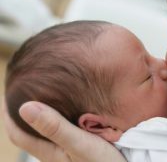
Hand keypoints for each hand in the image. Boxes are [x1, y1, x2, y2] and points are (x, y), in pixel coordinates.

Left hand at [3, 101, 125, 161]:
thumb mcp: (79, 144)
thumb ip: (55, 128)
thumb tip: (24, 107)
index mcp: (50, 152)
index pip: (18, 134)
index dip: (7, 115)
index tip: (8, 94)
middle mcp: (56, 152)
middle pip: (31, 132)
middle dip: (24, 113)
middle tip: (27, 91)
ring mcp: (69, 151)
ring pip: (49, 131)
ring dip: (44, 115)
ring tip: (47, 96)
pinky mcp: (82, 148)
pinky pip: (65, 131)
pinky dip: (61, 118)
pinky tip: (72, 111)